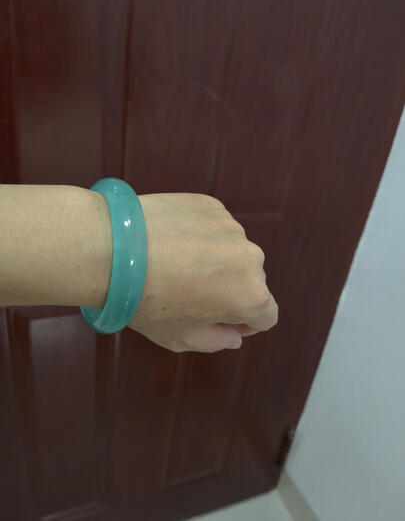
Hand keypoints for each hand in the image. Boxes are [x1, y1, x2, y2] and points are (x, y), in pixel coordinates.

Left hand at [129, 193, 277, 351]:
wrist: (113, 248)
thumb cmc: (146, 301)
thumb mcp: (180, 338)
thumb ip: (216, 341)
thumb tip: (233, 335)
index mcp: (251, 295)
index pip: (266, 315)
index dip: (244, 323)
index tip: (216, 319)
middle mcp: (251, 258)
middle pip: (251, 281)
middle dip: (229, 290)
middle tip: (189, 292)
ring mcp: (232, 227)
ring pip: (232, 252)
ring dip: (215, 260)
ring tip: (175, 264)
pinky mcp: (212, 206)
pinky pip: (215, 228)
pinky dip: (200, 237)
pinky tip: (170, 242)